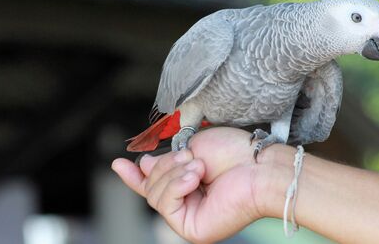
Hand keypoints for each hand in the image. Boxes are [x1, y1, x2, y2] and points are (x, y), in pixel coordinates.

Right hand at [112, 127, 287, 242]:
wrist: (260, 165)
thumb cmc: (236, 153)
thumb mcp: (193, 148)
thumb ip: (167, 160)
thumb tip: (144, 166)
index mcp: (192, 184)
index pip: (156, 184)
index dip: (135, 176)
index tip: (118, 164)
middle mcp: (191, 204)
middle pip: (152, 187)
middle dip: (165, 166)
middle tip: (190, 155)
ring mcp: (192, 218)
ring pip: (156, 195)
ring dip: (174, 173)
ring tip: (198, 166)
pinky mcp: (193, 229)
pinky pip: (165, 205)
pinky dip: (177, 186)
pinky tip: (195, 177)